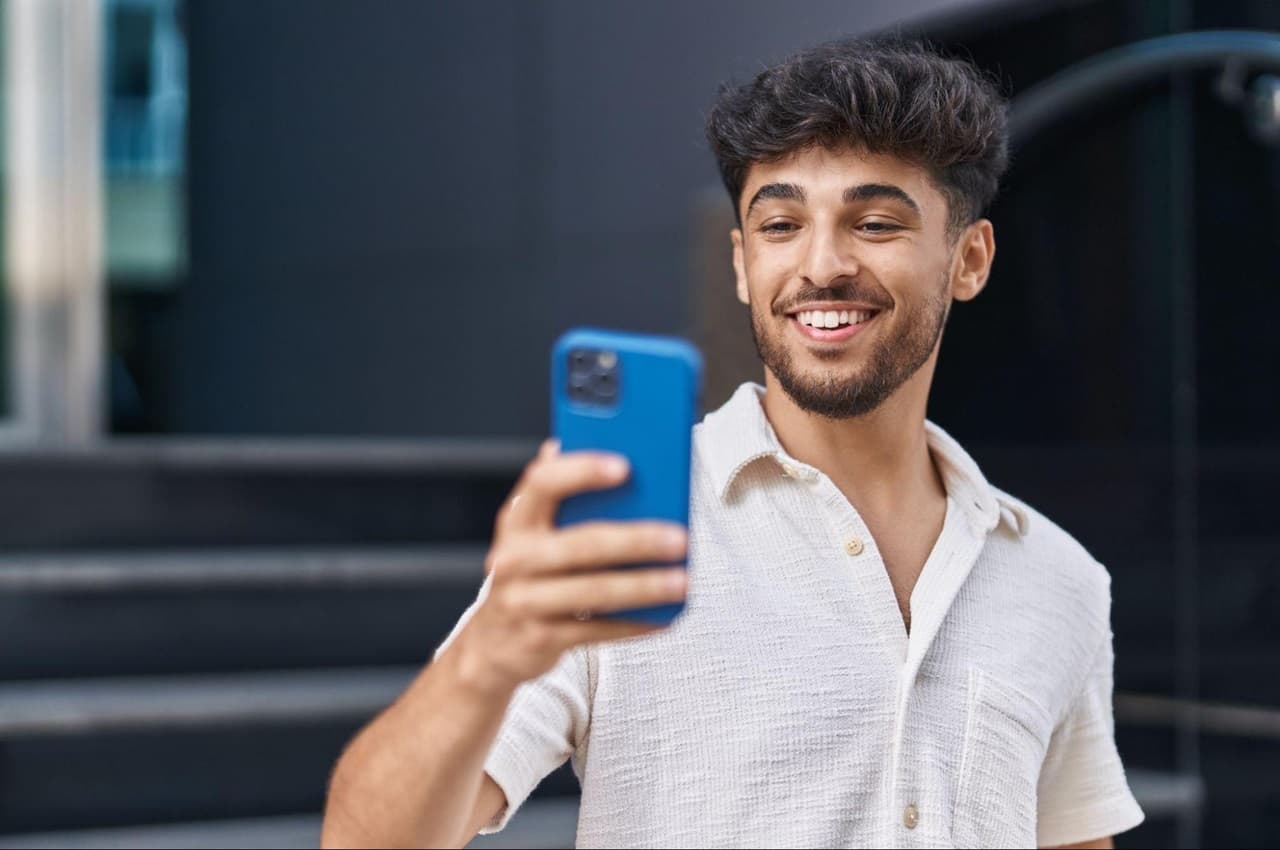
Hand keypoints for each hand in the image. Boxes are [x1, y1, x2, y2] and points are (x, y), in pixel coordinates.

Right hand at [454, 439, 688, 696]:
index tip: (625, 466)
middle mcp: (514, 557)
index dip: (582, 470)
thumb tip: (573, 444)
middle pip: (581, 543)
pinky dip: (635, 623)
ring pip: (593, 591)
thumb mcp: (534, 531)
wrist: (491, 643)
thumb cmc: (527, 573)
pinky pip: (597, 630)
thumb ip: (560, 495)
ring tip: (681, 580)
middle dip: (636, 540)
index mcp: (517, 520)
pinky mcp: (541, 638)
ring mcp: (524, 600)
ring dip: (643, 586)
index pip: (543, 483)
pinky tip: (665, 615)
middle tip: (679, 538)